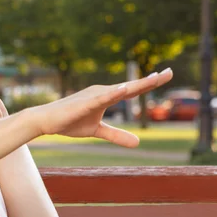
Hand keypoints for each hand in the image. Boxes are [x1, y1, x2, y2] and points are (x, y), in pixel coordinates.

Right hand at [35, 68, 172, 147]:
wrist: (46, 121)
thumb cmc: (69, 121)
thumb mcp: (97, 131)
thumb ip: (116, 135)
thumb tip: (138, 143)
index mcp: (106, 96)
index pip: (132, 90)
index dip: (150, 83)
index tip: (167, 74)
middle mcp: (102, 92)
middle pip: (130, 86)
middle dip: (150, 80)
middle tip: (170, 72)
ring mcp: (93, 95)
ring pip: (119, 90)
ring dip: (136, 85)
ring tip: (155, 79)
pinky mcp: (84, 103)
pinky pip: (102, 98)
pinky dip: (114, 93)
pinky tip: (125, 89)